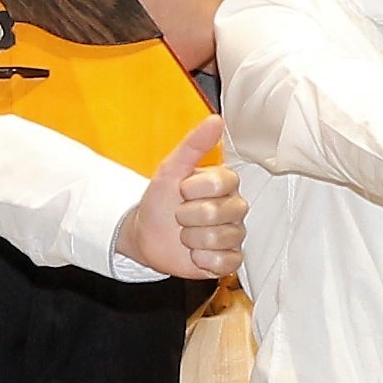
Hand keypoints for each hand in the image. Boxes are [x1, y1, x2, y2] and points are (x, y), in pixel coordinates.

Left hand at [123, 117, 241, 279]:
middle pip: (217, 213)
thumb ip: (194, 144)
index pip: (219, 183)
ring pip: (218, 239)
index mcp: (226, 182)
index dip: (192, 190)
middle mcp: (235, 207)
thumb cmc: (161, 200)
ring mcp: (235, 234)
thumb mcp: (171, 169)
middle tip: (180, 216)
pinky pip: (224, 262)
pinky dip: (201, 259)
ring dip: (191, 239)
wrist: (147, 234)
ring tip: (185, 234)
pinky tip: (195, 252)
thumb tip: (216, 120)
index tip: (181, 191)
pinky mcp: (230, 259)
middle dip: (187, 216)